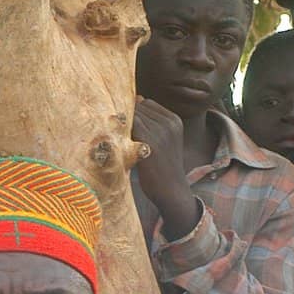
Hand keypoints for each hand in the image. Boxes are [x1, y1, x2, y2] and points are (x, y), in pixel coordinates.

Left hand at [133, 98, 198, 238]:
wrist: (171, 191)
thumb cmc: (163, 168)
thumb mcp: (166, 141)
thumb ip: (153, 124)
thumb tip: (135, 102)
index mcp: (174, 120)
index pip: (148, 104)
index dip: (135, 113)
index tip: (128, 128)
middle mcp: (169, 123)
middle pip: (139, 108)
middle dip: (128, 118)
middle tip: (120, 134)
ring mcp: (160, 132)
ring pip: (133, 116)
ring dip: (123, 125)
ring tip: (120, 141)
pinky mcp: (150, 142)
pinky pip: (129, 127)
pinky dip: (122, 132)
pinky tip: (119, 145)